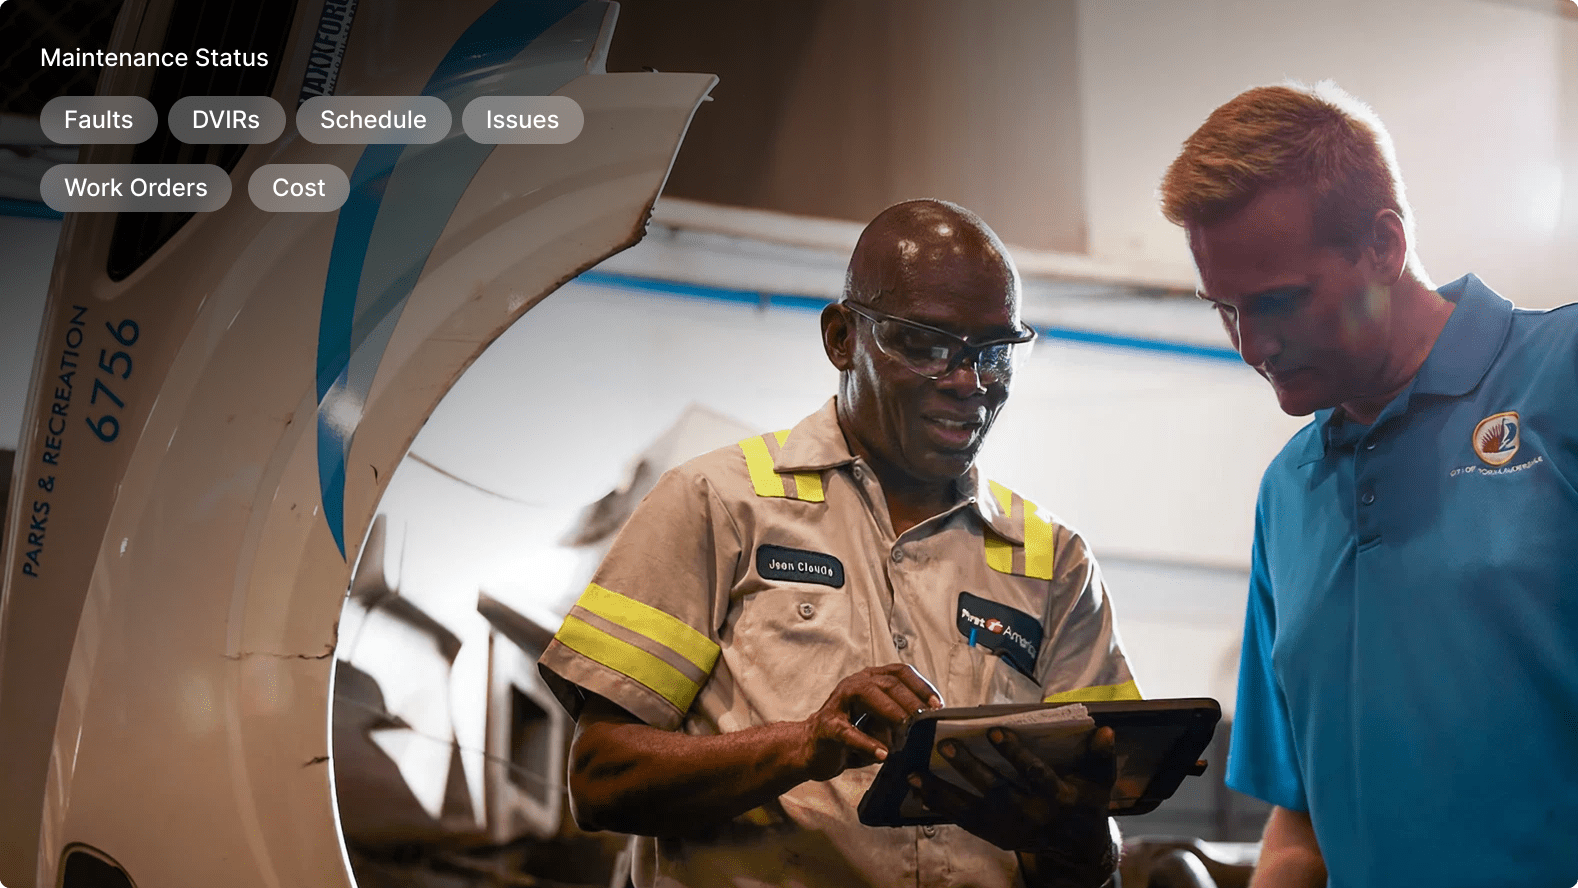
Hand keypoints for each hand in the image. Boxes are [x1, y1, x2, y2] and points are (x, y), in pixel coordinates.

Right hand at [798, 663, 942, 780]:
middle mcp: (855, 685)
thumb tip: (927, 725)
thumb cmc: (850, 735)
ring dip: (890, 710)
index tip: (938, 705)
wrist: (811, 749)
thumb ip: (900, 720)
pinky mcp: (827, 726)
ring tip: (906, 726)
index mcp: (870, 681)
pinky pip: (848, 732)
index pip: (900, 673)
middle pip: (888, 682)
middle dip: (910, 699)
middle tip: (925, 717)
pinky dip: (867, 743)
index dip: (921, 686)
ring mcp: (839, 703)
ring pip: (867, 695)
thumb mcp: (880, 725)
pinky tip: (882, 754)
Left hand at [908, 726, 1117, 881]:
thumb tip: (1104, 729)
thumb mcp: (1100, 782)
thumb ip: (1102, 756)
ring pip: (971, 810)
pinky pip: (963, 821)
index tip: (995, 731)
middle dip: (970, 768)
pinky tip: (917, 789)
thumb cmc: (1087, 803)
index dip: (1015, 753)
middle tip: (945, 745)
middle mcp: (1031, 816)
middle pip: (996, 791)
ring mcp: (1010, 829)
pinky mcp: (995, 835)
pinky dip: (939, 805)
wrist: (1078, 850)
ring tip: (915, 772)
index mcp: (1058, 799)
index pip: (1034, 774)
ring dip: (941, 791)